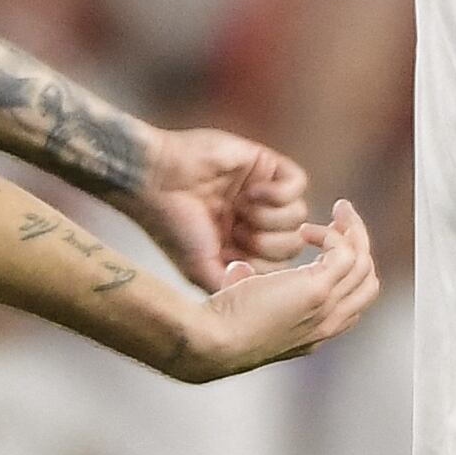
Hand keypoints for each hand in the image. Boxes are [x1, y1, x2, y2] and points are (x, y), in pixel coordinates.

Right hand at [126, 127, 311, 287]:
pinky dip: (277, 194)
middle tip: (235, 231)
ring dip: (269, 218)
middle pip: (294, 242)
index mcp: (240, 246)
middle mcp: (254, 220)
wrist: (156, 180)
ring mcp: (262, 192)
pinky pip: (299, 183)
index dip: (264, 265)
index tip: (235, 256)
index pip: (280, 265)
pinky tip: (250, 192)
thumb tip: (265, 290)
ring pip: (299, 215)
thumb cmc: (173, 225)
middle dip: (267, 243)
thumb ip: (235, 286)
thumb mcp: (202, 271)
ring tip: (238, 209)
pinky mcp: (265, 164)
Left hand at [179, 201, 378, 379]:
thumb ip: (248, 286)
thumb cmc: (218, 328)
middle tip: (343, 220)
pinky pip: (345, 253)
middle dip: (361, 246)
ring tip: (339, 210)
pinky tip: (306, 230)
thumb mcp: (242, 306)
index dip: (349, 270)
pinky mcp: (316, 290)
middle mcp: (329, 324)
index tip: (330, 244)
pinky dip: (331, 234)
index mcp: (317, 332)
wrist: (214, 343)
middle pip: (368, 282)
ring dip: (353, 232)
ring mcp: (326, 308)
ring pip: (363, 264)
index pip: (354, 300)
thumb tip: (240, 269)